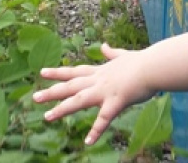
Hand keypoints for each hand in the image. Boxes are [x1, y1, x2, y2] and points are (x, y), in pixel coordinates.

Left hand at [33, 43, 155, 144]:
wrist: (153, 66)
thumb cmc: (142, 62)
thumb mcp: (123, 55)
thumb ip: (111, 53)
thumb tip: (103, 46)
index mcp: (100, 72)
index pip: (74, 72)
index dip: (58, 73)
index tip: (42, 73)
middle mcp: (98, 81)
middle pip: (71, 86)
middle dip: (52, 92)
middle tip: (34, 97)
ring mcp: (105, 91)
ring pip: (79, 100)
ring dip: (62, 109)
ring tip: (47, 117)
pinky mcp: (116, 101)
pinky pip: (104, 119)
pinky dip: (96, 130)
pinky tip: (88, 141)